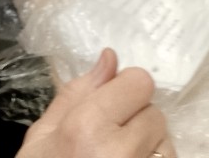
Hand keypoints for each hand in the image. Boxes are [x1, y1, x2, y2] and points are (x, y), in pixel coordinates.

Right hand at [17, 48, 175, 157]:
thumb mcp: (42, 137)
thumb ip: (77, 93)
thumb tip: (110, 59)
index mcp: (88, 127)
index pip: (140, 81)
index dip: (125, 89)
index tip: (111, 103)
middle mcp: (121, 151)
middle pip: (154, 111)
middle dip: (135, 119)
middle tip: (108, 138)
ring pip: (166, 141)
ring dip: (148, 146)